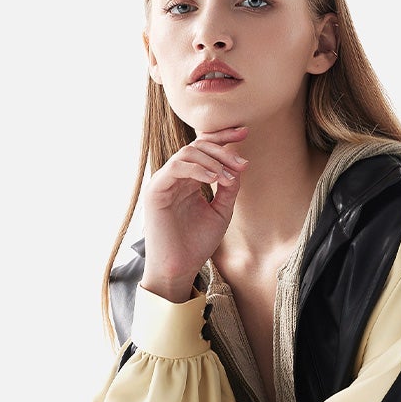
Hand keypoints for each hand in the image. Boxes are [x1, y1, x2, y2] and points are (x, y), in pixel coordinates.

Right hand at [139, 124, 248, 295]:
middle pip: (198, 146)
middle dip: (223, 149)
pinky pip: (176, 167)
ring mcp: (164, 182)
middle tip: (242, 162)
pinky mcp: (156, 190)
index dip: (224, 138)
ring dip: (212, 161)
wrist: (179, 268)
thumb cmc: (197, 244)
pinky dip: (197, 169)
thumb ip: (229, 189)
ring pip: (187, 153)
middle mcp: (175, 177)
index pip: (204, 149)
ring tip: (228, 177)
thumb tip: (240, 166)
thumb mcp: (221, 212)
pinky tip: (214, 179)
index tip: (245, 132)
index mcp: (189, 179)